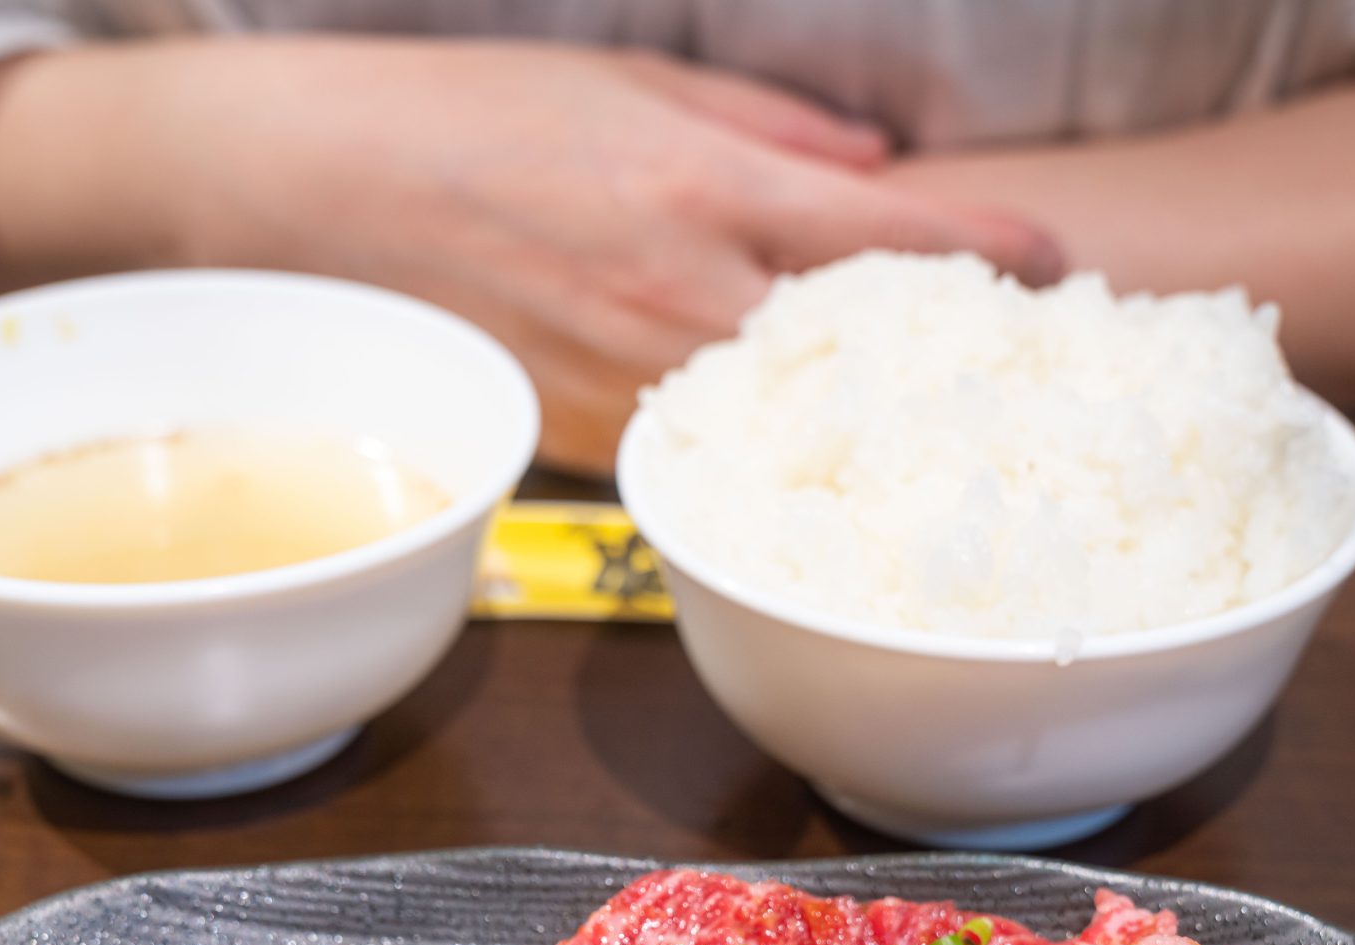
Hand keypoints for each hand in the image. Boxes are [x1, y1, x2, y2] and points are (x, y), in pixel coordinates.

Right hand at [0, 38, 1064, 471]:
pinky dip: (746, 439)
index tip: (1060, 264)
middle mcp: (674, 304)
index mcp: (699, 196)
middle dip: (939, 350)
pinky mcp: (573, 442)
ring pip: (775, 418)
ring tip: (914, 398)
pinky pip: (688, 450)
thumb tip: (865, 168)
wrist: (294, 196)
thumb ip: (761, 130)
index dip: (990, 254)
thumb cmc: (455, 116)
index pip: (883, 242)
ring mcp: (623, 386)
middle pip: (853, 351)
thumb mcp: (622, 85)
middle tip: (1010, 352)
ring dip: (851, 408)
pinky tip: (777, 429)